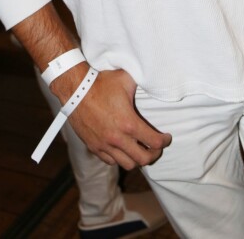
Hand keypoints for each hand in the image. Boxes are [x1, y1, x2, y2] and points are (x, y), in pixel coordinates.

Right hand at [57, 68, 171, 168]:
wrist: (76, 90)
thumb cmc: (101, 83)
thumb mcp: (125, 79)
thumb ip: (141, 83)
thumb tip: (152, 80)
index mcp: (129, 123)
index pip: (154, 142)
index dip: (165, 141)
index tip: (167, 138)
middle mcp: (118, 139)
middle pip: (143, 159)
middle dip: (154, 154)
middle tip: (156, 147)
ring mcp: (105, 145)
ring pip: (127, 164)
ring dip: (137, 159)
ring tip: (140, 150)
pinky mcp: (94, 147)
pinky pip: (111, 161)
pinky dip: (120, 158)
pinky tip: (123, 149)